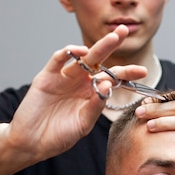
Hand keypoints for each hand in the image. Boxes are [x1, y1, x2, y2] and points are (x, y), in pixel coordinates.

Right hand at [5, 25, 146, 159]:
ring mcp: (63, 78)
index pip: (112, 78)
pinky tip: (80, 51)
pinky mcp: (47, 77)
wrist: (31, 143)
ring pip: (81, 57)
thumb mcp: (83, 124)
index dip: (127, 73)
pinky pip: (58, 60)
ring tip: (112, 39)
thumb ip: (95, 106)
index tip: (143, 71)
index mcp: (91, 94)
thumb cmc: (58, 136)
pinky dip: (68, 53)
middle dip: (112, 45)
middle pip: (99, 60)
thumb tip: (107, 85)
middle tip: (124, 31)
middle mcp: (79, 82)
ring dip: (97, 47)